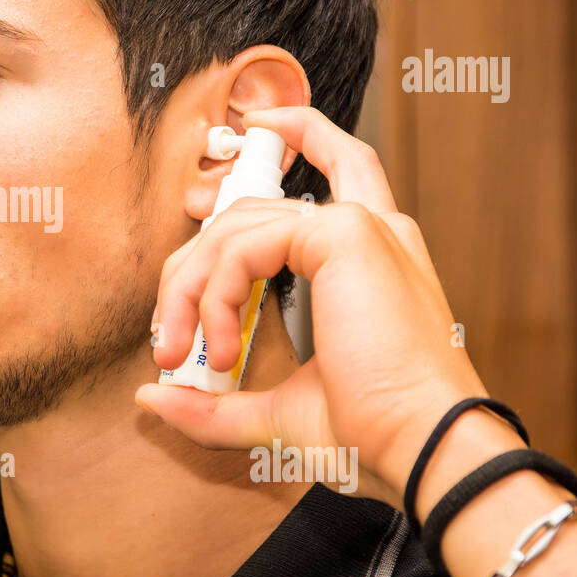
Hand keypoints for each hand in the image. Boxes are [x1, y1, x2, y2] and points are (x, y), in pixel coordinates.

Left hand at [134, 106, 496, 510]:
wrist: (424, 452)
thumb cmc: (374, 436)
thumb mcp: (277, 415)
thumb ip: (214, 404)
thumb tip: (151, 396)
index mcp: (373, 259)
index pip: (344, 165)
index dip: (304, 131)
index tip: (260, 125)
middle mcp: (373, 231)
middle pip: (254, 208)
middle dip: (194, 268)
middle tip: (169, 339)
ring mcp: (361, 228)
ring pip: (237, 227)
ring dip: (193, 290)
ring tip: (189, 354)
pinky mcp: (346, 234)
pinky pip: (245, 244)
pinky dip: (216, 291)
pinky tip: (223, 343)